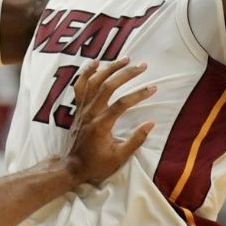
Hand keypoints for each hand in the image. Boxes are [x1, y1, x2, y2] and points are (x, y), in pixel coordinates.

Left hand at [63, 58, 155, 184]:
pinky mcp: (78, 108)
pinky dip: (87, 72)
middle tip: (142, 66)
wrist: (71, 166)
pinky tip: (96, 62)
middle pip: (108, 86)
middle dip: (126, 74)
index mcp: (101, 125)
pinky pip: (80, 86)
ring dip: (110, 68)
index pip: (122, 104)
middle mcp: (90, 113)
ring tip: (125, 59)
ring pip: (94, 82)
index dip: (138, 94)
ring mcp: (82, 109)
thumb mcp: (119, 158)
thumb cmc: (96, 164)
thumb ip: (135, 140)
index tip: (153, 88)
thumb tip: (151, 124)